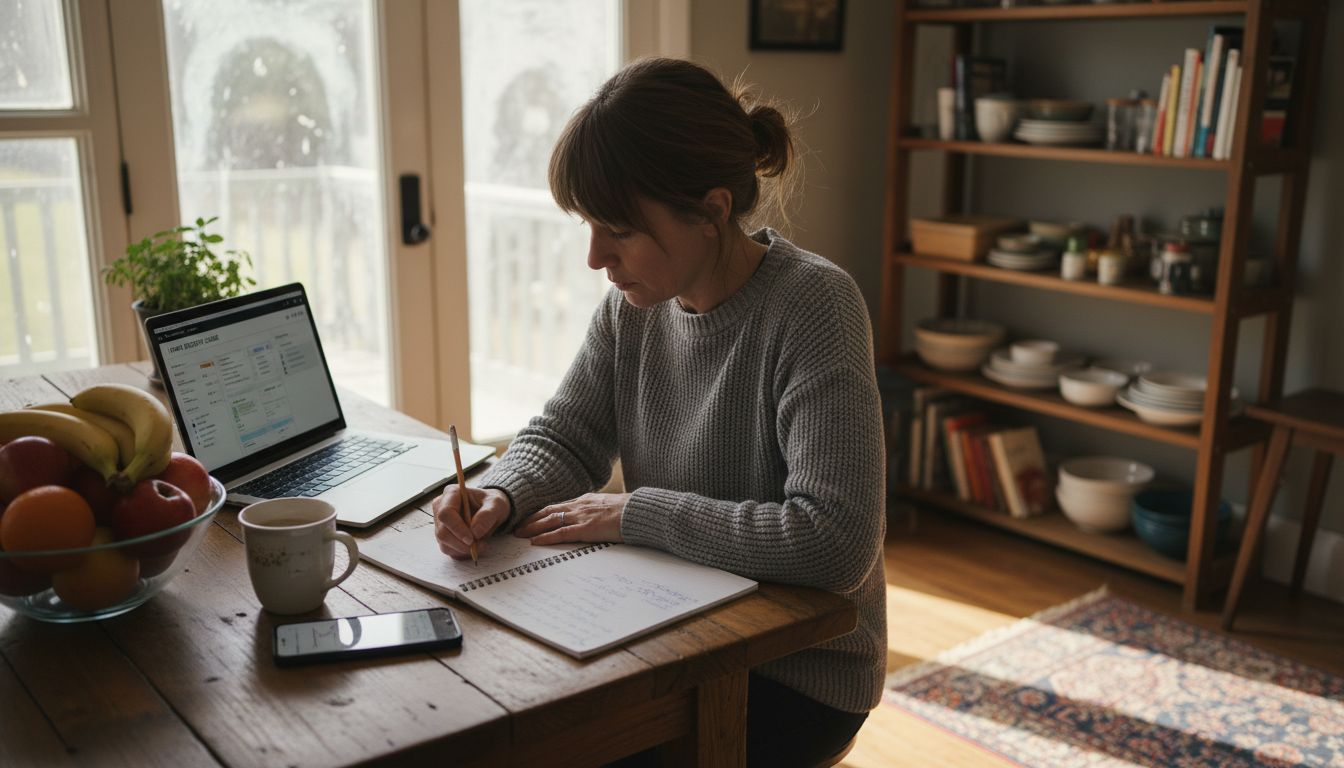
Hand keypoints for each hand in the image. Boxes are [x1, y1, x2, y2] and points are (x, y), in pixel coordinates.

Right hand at [433, 485, 509, 559]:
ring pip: (444, 543)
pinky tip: (474, 548)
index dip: (457, 528)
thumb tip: (475, 532)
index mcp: (451, 493)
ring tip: (481, 546)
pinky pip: (448, 549)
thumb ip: (487, 515)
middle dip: (461, 543)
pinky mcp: (444, 535)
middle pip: (442, 531)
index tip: (471, 539)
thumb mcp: (496, 504)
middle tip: (480, 546)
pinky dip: (462, 552)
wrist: (491, 510)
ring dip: (463, 549)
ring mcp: (440, 523)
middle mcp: (441, 507)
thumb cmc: (492, 503)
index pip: (445, 513)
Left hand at [513, 492, 629, 545]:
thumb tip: (592, 518)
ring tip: (520, 535)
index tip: (530, 518)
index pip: (557, 506)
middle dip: (531, 520)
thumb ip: (596, 510)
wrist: (639, 511)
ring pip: (550, 521)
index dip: (541, 513)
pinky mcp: (585, 528)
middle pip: (548, 511)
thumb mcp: (609, 506)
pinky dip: (546, 537)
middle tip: (517, 527)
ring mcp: (581, 516)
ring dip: (532, 528)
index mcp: (585, 500)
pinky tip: (535, 541)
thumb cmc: (629, 511)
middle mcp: (579, 506)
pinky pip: (561, 533)